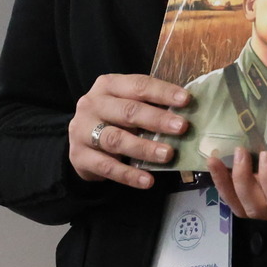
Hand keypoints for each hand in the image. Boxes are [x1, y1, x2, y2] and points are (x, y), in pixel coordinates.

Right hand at [69, 74, 191, 188]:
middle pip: (127, 111)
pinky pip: (106, 167)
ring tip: (168, 155)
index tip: (186, 100)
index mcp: (108, 85)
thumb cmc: (113, 119)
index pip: (138, 85)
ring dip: (144, 148)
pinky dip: (128, 174)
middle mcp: (92, 104)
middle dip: (157, 119)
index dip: (162, 92)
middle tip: (182, 128)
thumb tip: (188, 112)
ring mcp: (82, 130)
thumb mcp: (127, 105)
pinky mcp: (79, 156)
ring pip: (116, 139)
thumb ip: (150, 106)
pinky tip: (147, 180)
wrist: (80, 141)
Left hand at [207, 121, 266, 221]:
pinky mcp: (266, 199)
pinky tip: (216, 165)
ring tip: (216, 160)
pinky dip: (225, 186)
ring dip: (228, 186)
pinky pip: (241, 202)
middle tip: (240, 151)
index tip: (266, 155)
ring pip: (246, 209)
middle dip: (244, 182)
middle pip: (261, 209)